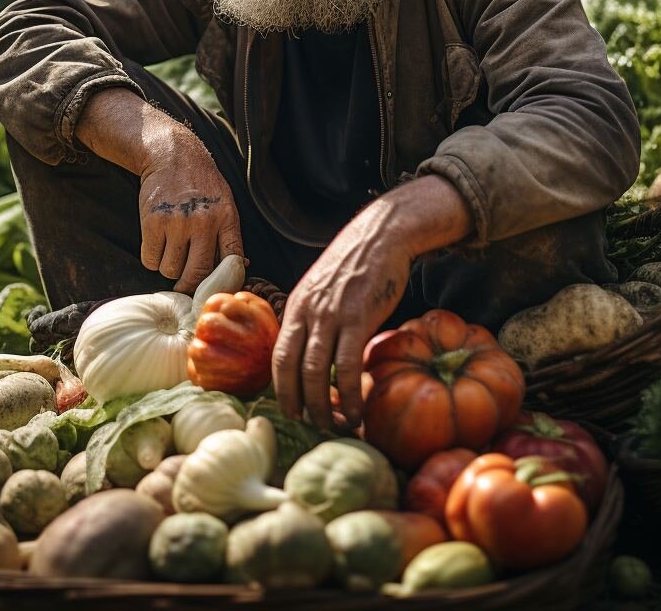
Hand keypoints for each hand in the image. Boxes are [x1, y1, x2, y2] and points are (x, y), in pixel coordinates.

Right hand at [137, 127, 244, 291]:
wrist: (172, 155)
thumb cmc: (201, 184)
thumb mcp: (225, 203)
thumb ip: (229, 235)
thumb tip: (241, 267)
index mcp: (226, 219)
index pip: (232, 261)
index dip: (224, 281)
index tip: (214, 289)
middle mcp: (203, 223)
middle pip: (197, 273)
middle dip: (189, 284)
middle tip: (184, 282)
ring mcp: (177, 223)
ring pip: (170, 269)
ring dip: (169, 268)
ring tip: (171, 251)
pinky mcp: (153, 223)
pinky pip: (150, 260)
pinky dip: (152, 259)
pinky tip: (157, 245)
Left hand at [273, 201, 411, 430]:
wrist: (382, 235)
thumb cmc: (357, 264)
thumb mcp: (323, 288)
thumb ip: (315, 317)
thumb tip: (316, 351)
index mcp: (296, 306)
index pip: (277, 356)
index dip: (282, 388)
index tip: (292, 410)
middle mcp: (306, 312)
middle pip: (290, 369)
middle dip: (298, 404)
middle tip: (310, 426)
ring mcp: (330, 315)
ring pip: (315, 372)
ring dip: (322, 406)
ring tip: (332, 426)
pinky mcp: (358, 318)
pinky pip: (347, 366)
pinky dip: (349, 395)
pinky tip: (356, 411)